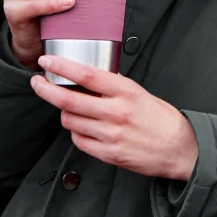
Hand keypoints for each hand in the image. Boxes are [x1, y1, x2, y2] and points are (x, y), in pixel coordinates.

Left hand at [31, 55, 198, 181]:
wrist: (179, 148)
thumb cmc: (160, 118)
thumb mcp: (139, 93)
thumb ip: (113, 87)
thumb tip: (85, 77)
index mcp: (126, 91)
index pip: (86, 75)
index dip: (61, 67)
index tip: (46, 61)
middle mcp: (116, 112)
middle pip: (68, 99)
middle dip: (46, 89)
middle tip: (37, 82)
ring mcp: (111, 135)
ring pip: (70, 121)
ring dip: (64, 112)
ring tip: (70, 108)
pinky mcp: (109, 154)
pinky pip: (79, 141)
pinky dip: (76, 132)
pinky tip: (83, 127)